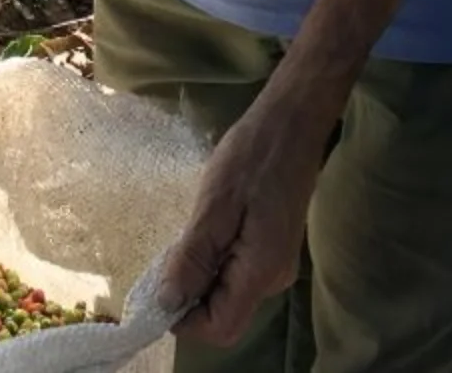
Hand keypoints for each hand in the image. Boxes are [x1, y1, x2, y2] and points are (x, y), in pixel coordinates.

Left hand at [162, 86, 331, 346]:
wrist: (292, 122)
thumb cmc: (252, 156)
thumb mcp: (215, 205)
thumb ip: (194, 259)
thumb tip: (167, 303)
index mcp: (261, 272)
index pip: (220, 328)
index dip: (184, 319)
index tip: (159, 288)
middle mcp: (273, 279)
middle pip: (224, 314)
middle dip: (190, 295)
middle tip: (172, 251)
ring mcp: (276, 265)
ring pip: (228, 293)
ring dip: (201, 275)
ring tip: (192, 232)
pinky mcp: (273, 250)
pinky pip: (237, 273)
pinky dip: (215, 261)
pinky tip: (209, 228)